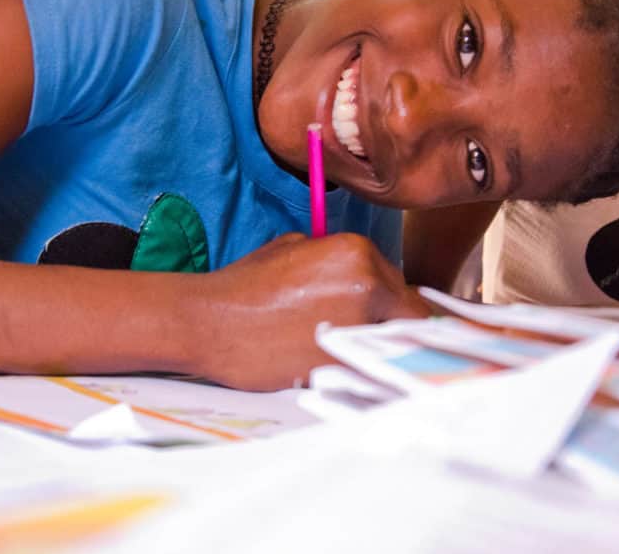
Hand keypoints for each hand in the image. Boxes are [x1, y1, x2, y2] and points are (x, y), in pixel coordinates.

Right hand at [195, 232, 429, 390]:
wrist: (211, 322)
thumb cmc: (247, 284)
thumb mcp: (297, 248)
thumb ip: (340, 260)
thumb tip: (367, 277)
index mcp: (359, 254)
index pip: (405, 287)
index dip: (395, 306)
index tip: (388, 319)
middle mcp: (369, 287)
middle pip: (408, 317)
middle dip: (392, 327)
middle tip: (370, 337)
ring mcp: (358, 327)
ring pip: (390, 345)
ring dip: (376, 350)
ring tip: (348, 352)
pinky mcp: (343, 363)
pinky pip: (365, 368)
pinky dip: (356, 370)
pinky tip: (332, 366)